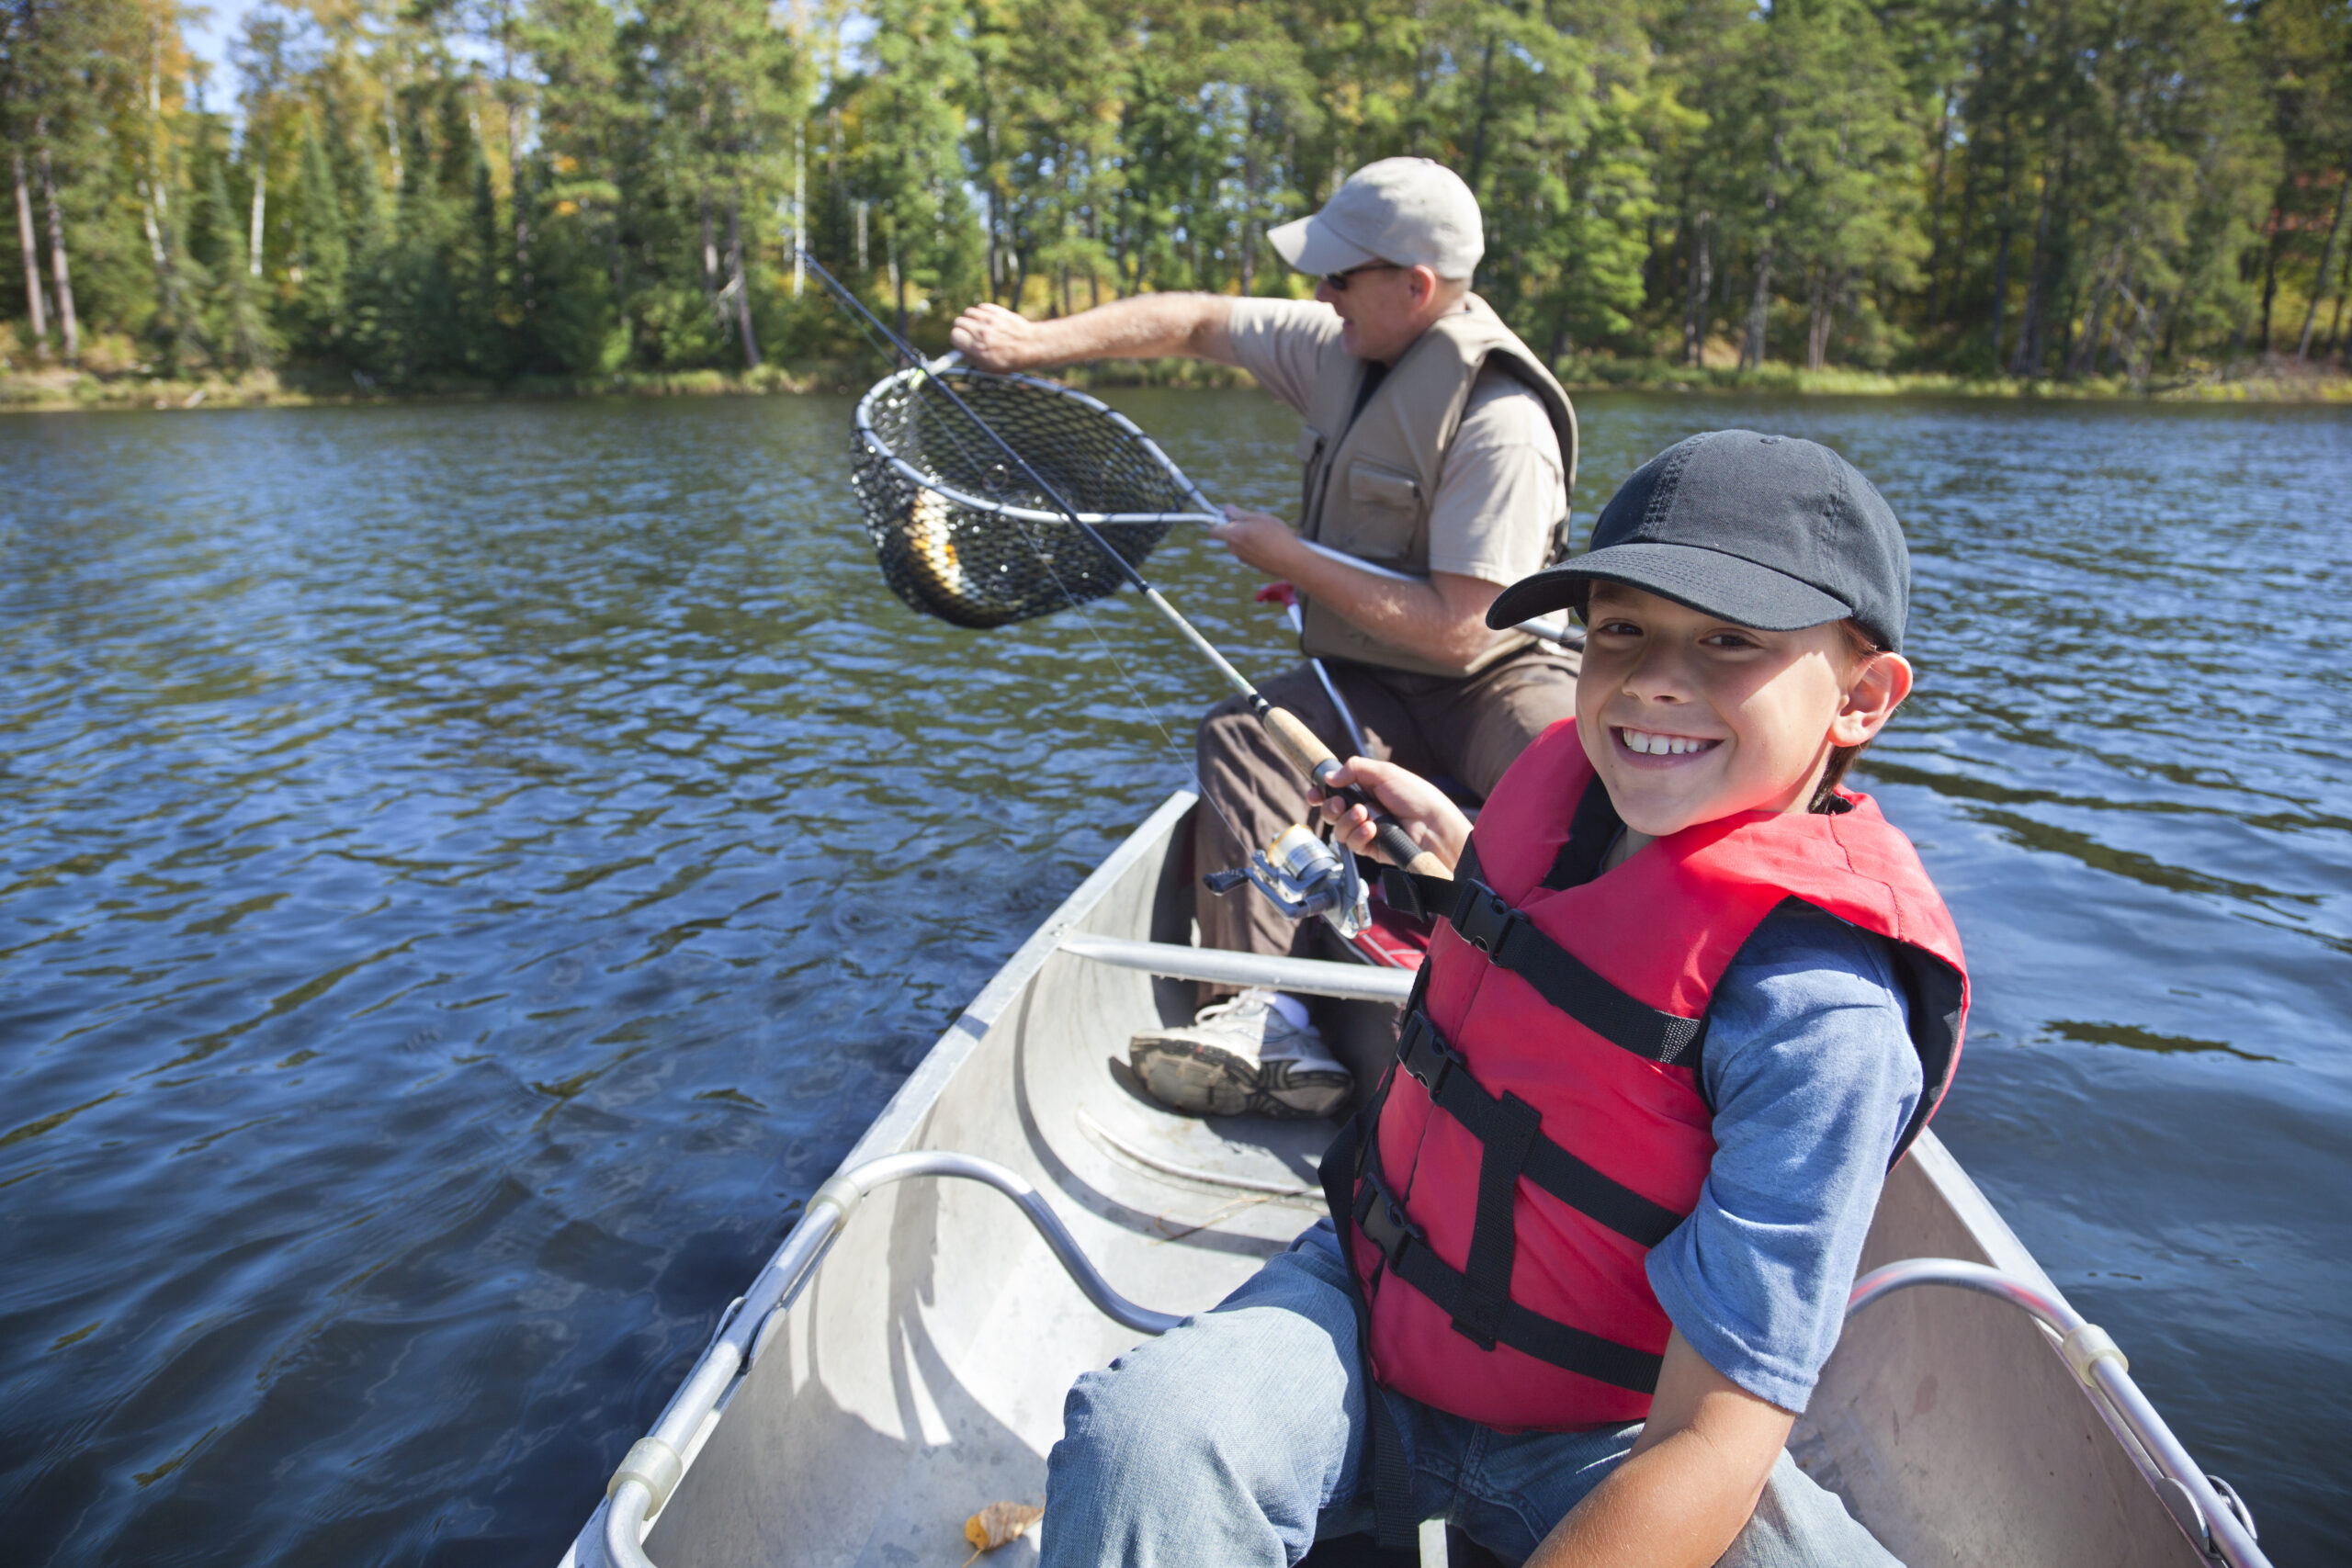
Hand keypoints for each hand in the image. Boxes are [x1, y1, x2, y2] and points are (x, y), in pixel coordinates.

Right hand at [950, 302, 1047, 371]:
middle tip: (970, 334)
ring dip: (971, 319)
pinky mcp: (997, 311)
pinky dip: (982, 312)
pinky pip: (981, 307)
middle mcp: (982, 332)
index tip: (962, 341)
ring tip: (980, 326)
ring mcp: (990, 320)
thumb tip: (959, 351)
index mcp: (978, 348)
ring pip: (968, 312)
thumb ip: (972, 359)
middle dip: (962, 328)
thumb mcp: (989, 367)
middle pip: (958, 321)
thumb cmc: (1011, 359)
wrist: (1032, 345)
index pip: (954, 335)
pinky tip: (988, 320)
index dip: (957, 339)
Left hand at [1206, 505, 1301, 576]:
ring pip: (1241, 543)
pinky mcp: (1252, 565)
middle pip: (1230, 536)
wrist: (1291, 561)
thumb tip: (1227, 509)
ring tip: (1270, 533)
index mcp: (1234, 535)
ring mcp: (1243, 559)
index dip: (1218, 522)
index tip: (1228, 517)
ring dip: (1251, 537)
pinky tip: (1273, 543)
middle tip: (1257, 522)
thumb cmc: (1277, 537)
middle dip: (1239, 528)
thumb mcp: (1260, 518)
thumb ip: (1240, 514)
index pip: (1213, 531)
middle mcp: (1235, 549)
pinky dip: (1258, 546)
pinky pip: (1250, 552)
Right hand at [1312, 757, 1471, 870]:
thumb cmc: (1416, 796)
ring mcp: (1367, 829)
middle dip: (1331, 807)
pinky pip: (1352, 844)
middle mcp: (1365, 809)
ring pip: (1339, 829)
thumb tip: (1329, 777)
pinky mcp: (1371, 848)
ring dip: (1348, 821)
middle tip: (1340, 804)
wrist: (1433, 826)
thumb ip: (1355, 769)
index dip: (1322, 793)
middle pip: (1332, 811)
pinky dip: (1359, 835)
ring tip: (1365, 815)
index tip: (1314, 794)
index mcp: (1367, 789)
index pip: (1336, 791)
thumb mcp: (1385, 773)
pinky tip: (1371, 830)